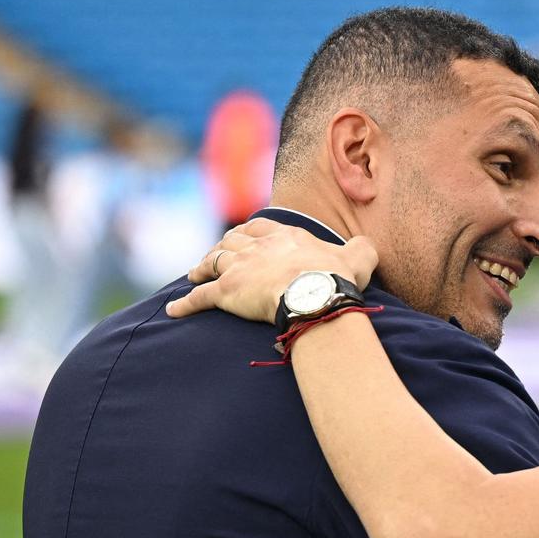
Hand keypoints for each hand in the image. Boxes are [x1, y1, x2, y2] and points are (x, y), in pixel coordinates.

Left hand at [165, 219, 377, 323]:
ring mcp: (238, 268)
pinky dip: (185, 304)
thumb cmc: (336, 277)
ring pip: (212, 262)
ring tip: (193, 274)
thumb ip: (360, 248)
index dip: (251, 231)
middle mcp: (257, 247)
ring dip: (201, 267)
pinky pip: (199, 298)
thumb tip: (364, 246)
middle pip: (231, 241)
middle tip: (216, 254)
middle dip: (222, 246)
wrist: (314, 294)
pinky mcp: (225, 293)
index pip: (261, 227)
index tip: (245, 236)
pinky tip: (174, 310)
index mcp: (284, 236)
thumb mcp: (359, 256)